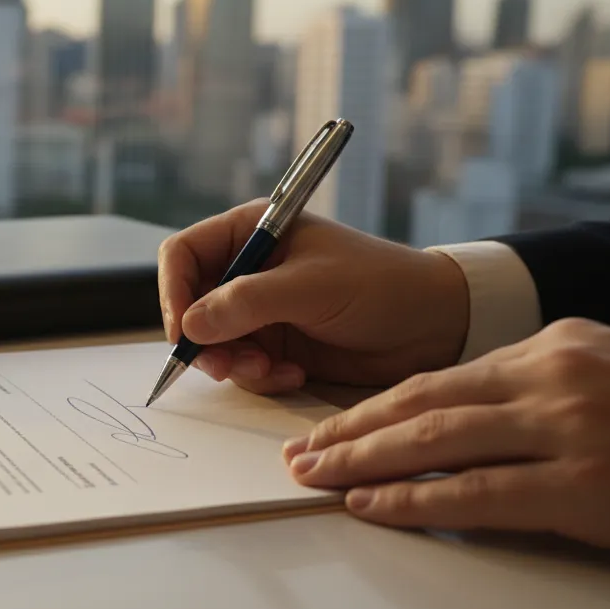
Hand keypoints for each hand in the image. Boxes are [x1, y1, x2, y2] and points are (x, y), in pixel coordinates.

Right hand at [157, 199, 470, 393]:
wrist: (436, 326)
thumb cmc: (381, 286)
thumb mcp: (311, 287)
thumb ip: (247, 302)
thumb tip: (191, 325)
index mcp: (252, 232)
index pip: (183, 255)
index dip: (173, 292)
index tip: (183, 332)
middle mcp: (249, 268)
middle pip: (190, 304)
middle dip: (205, 340)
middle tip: (227, 366)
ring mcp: (261, 309)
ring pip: (213, 342)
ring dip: (235, 364)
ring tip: (272, 369)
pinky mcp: (276, 343)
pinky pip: (242, 366)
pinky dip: (260, 376)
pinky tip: (293, 373)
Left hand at [283, 318, 609, 563]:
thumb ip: (538, 390)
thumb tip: (464, 421)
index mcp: (555, 346)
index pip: (439, 378)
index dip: (374, 406)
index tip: (328, 425)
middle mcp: (552, 377)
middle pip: (423, 403)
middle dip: (350, 431)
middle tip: (299, 454)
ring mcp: (568, 429)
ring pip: (436, 441)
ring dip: (363, 462)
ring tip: (316, 478)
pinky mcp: (584, 485)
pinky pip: (477, 493)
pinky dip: (414, 501)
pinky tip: (373, 506)